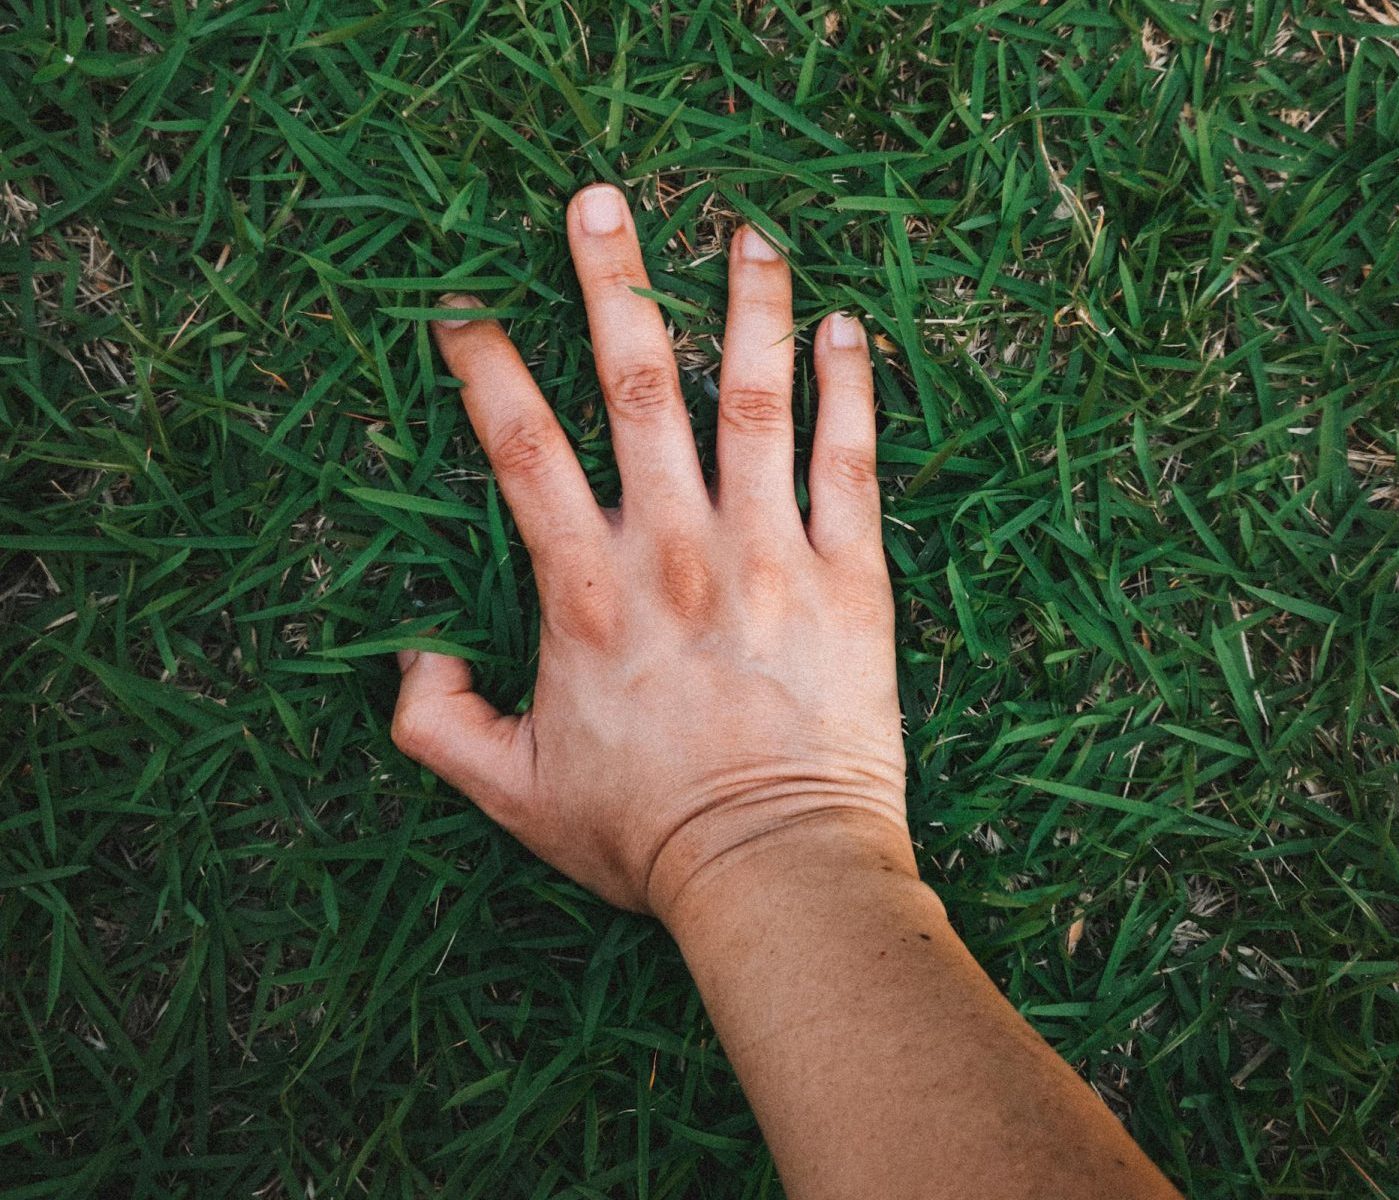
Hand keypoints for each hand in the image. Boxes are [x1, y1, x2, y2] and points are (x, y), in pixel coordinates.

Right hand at [392, 183, 907, 918]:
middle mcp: (675, 548)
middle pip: (636, 384)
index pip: (521, 449)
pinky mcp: (850, 576)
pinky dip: (847, 386)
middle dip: (611, 284)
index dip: (486, 369)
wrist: (775, 868)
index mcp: (588, 592)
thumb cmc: (646, 834)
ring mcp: (769, 551)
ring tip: (746, 233)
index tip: (465, 311)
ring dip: (746, 305)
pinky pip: (850, 459)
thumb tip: (410, 659)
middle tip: (599, 200)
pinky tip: (845, 327)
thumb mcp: (511, 794)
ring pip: (752, 397)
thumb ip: (436, 726)